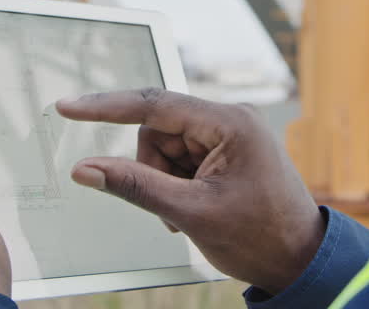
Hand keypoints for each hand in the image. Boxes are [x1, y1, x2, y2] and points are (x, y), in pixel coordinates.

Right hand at [56, 89, 323, 294]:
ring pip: (165, 148)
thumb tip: (85, 169)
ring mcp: (230, 134)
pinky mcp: (228, 150)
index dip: (106, 108)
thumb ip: (134, 186)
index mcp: (229, 123)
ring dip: (166, 183)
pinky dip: (178, 186)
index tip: (68, 108)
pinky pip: (182, 160)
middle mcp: (231, 119)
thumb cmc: (260, 237)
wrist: (300, 261)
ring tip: (190, 212)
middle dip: (155, 171)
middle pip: (158, 131)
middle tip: (175, 207)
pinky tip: (197, 208)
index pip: (154, 105)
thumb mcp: (190, 213)